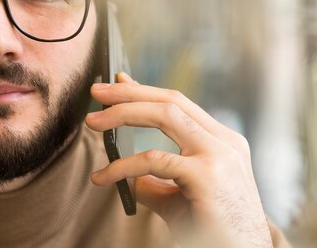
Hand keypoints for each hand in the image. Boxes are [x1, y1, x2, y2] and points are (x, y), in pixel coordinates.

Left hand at [86, 73, 273, 247]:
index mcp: (221, 142)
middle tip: (96, 92)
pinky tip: (103, 177)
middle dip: (129, 93)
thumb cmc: (211, 232)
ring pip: (164, 115)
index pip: (179, 104)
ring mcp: (219, 155)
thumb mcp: (179, 199)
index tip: (117, 84)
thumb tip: (127, 174)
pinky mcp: (207, 176)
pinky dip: (122, 166)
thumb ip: (157, 181)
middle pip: (170, 101)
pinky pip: (154, 160)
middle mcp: (224, 142)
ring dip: (122, 113)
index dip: (145, 91)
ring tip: (92, 123)